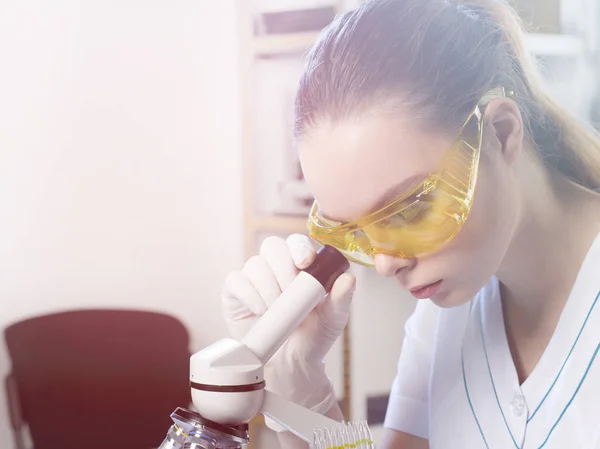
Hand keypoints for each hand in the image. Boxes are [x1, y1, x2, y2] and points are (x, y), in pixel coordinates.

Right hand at [221, 234, 355, 415]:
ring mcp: (254, 277)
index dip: (299, 247)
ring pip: (255, 264)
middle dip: (283, 267)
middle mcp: (275, 265)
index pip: (297, 242)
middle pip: (272, 246)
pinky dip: (250, 295)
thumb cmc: (313, 334)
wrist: (291, 363)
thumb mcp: (333, 318)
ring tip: (278, 309)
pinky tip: (262, 311)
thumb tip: (349, 279)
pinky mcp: (235, 292)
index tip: (305, 263)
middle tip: (291, 291)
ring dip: (268, 286)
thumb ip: (341, 298)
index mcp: (301, 264)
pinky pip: (236, 281)